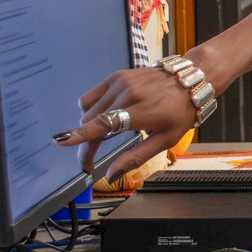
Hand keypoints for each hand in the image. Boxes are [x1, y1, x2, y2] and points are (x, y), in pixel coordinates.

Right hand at [53, 65, 198, 179]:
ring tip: (108, 134)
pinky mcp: (117, 76)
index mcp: (142, 111)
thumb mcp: (165, 140)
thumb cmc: (180, 112)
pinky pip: (92, 96)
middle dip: (86, 143)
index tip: (61, 141)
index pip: (105, 123)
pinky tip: (107, 116)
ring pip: (88, 109)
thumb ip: (135, 157)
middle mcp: (128, 94)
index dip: (81, 134)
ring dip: (89, 126)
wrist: (190, 80)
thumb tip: (111, 175)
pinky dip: (92, 109)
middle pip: (91, 121)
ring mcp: (120, 83)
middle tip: (91, 158)